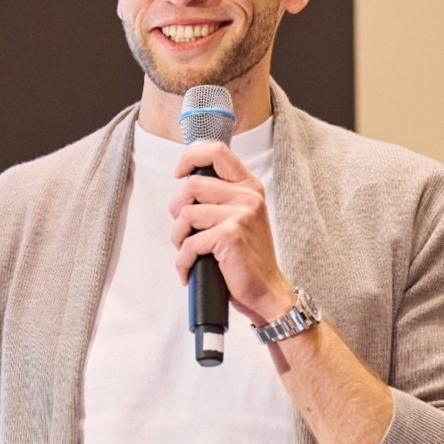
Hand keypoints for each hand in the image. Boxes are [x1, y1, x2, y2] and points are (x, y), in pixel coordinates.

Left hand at [168, 141, 294, 325]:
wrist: (266, 291)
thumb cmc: (248, 258)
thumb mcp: (242, 217)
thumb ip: (221, 197)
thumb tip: (186, 186)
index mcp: (249, 187)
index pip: (217, 152)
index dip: (190, 158)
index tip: (179, 173)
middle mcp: (247, 196)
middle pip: (191, 185)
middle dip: (176, 210)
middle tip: (183, 229)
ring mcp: (240, 214)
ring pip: (186, 214)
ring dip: (178, 237)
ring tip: (189, 251)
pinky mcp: (230, 235)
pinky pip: (189, 243)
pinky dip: (183, 261)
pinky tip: (190, 270)